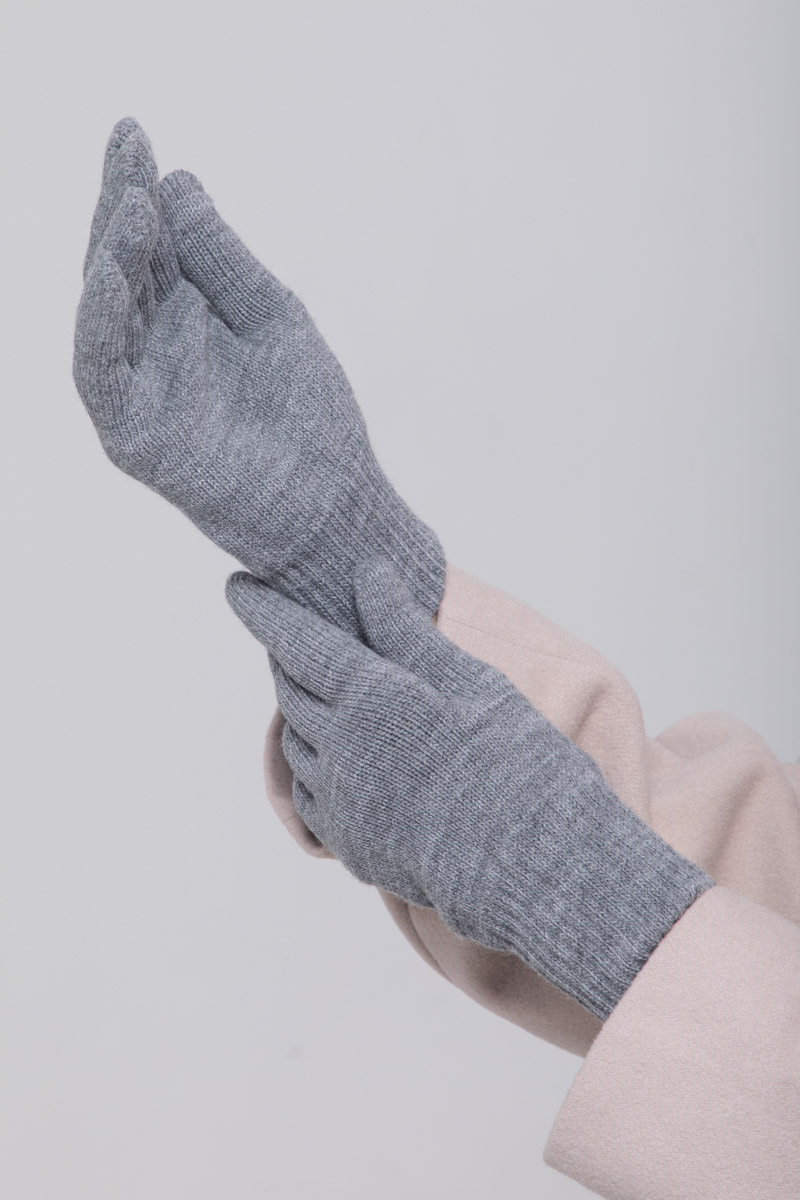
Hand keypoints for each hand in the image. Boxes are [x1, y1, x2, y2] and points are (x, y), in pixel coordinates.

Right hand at [73, 118, 443, 632]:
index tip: (135, 132)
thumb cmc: (309, 418)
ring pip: (105, 312)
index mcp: (187, 318)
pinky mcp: (135, 435)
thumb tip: (180, 182)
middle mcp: (155, 349)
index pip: (149, 243)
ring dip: (111, 254)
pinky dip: (99, 322)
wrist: (334, 503)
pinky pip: (101, 372)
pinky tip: (112, 270)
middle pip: (121, 267)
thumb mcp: (273, 317)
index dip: (137, 187)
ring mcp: (141, 391)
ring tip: (132, 202)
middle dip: (121, 204)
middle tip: (129, 146)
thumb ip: (223, 259)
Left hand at [225, 557, 712, 1019]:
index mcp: (372, 697)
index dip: (265, 609)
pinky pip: (311, 794)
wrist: (531, 866)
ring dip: (300, 710)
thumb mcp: (469, 680)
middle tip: (294, 633)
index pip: (299, 640)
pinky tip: (337, 759)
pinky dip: (313, 766)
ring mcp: (342, 800)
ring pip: (298, 742)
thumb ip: (408, 630)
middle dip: (287, 655)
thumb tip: (370, 575)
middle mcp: (342, 748)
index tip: (239, 584)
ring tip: (322, 693)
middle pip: (292, 687)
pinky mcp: (352, 843)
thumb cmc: (514, 762)